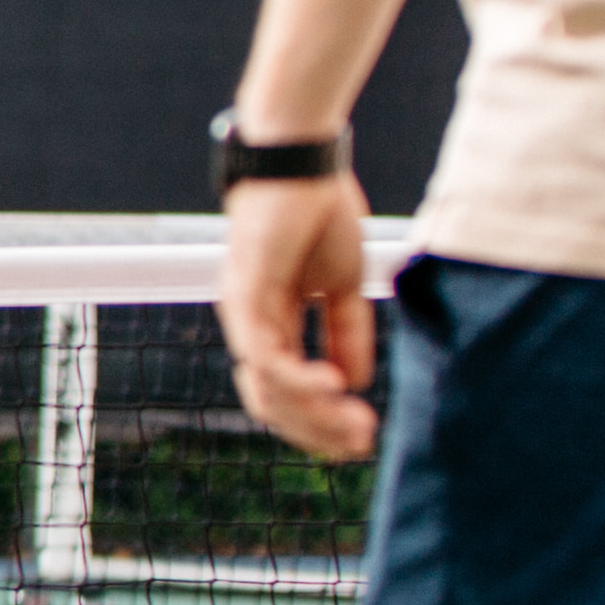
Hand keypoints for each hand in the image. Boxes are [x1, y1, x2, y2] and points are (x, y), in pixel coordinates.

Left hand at [220, 167, 381, 460]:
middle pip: (270, 402)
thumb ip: (347, 332)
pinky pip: (263, 351)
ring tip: (355, 422)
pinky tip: (333, 386)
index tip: (362, 436)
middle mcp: (248, 324)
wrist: (303, 163)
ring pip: (265, 386)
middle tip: (361, 442)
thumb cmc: (319, 214)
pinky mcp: (245, 292)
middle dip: (317, 429)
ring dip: (312, 412)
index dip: (319, 421)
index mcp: (268, 324)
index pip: (282, 393)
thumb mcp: (343, 285)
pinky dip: (295, 376)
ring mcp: (242, 310)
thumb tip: (356, 383)